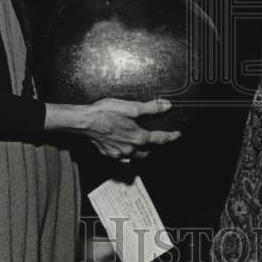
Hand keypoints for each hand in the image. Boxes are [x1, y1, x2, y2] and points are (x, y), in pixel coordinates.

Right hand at [44, 97, 179, 158]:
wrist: (85, 122)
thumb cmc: (105, 113)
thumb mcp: (132, 107)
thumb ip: (151, 108)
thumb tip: (166, 106)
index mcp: (138, 137)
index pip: (160, 139)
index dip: (171, 136)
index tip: (177, 135)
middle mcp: (130, 148)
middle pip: (148, 151)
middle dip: (154, 147)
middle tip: (158, 140)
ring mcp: (119, 153)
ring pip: (134, 155)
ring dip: (140, 151)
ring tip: (141, 144)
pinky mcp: (108, 153)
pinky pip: (121, 156)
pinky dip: (125, 151)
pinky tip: (123, 145)